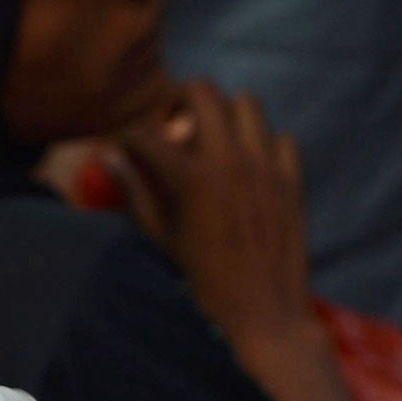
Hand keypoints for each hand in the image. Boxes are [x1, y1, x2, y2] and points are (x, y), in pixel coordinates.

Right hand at [105, 81, 313, 359]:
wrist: (264, 308)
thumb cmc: (205, 279)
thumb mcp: (162, 236)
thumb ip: (136, 191)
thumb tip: (110, 158)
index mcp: (190, 176)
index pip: (149, 132)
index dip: (132, 135)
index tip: (129, 144)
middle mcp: (229, 159)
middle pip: (203, 92)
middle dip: (181, 101)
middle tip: (174, 125)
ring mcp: (265, 164)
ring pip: (246, 104)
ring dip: (224, 115)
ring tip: (214, 141)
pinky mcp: (291, 176)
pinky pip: (279, 137)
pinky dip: (261, 144)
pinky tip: (249, 167)